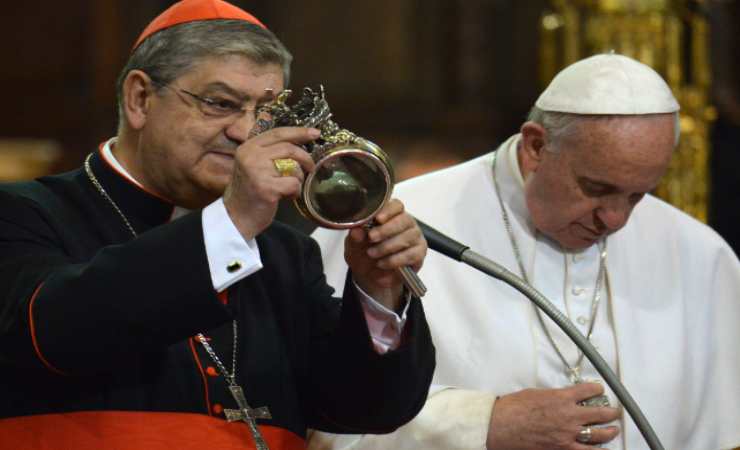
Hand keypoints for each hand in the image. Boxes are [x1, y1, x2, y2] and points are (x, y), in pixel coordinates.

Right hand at [223, 127, 317, 239]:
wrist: (236, 218)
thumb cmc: (250, 192)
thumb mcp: (253, 165)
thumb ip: (269, 151)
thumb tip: (299, 141)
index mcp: (248, 147)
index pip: (278, 133)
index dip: (299, 132)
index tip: (315, 133)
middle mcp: (250, 156)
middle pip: (289, 148)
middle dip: (305, 158)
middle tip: (311, 167)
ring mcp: (257, 172)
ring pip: (293, 166)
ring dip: (298, 178)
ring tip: (289, 187)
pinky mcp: (266, 188)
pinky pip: (294, 184)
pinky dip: (296, 192)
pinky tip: (287, 197)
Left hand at [344, 199, 426, 309]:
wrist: (370, 277)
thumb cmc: (365, 254)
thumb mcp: (355, 245)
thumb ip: (356, 237)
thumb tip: (356, 231)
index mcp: (392, 215)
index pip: (396, 205)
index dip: (388, 210)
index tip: (378, 218)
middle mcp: (407, 223)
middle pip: (404, 219)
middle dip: (386, 229)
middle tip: (371, 238)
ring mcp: (415, 238)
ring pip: (408, 237)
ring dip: (387, 246)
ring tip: (372, 254)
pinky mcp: (419, 253)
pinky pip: (411, 254)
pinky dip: (395, 260)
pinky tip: (382, 263)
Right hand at [486, 383, 620, 449]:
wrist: (500, 426)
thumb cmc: (513, 408)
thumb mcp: (535, 393)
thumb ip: (553, 396)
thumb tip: (562, 398)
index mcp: (561, 398)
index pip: (588, 391)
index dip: (597, 390)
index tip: (599, 390)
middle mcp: (569, 416)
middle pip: (600, 413)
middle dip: (611, 412)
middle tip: (614, 412)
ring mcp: (568, 435)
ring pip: (599, 435)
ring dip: (609, 432)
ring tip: (613, 430)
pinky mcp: (562, 449)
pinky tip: (600, 449)